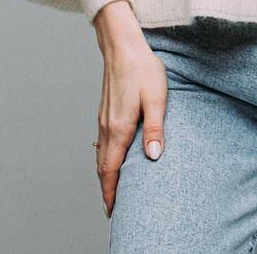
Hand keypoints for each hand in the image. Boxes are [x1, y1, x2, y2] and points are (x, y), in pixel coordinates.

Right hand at [92, 0, 164, 217]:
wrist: (122, 46)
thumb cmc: (143, 70)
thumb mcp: (157, 99)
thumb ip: (155, 129)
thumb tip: (153, 157)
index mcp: (119, 128)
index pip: (111, 169)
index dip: (111, 191)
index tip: (113, 210)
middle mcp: (107, 127)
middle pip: (102, 167)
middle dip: (107, 189)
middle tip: (112, 209)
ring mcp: (103, 119)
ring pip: (100, 155)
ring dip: (104, 175)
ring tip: (111, 190)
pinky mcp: (104, 112)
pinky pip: (101, 143)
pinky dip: (103, 159)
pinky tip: (109, 159)